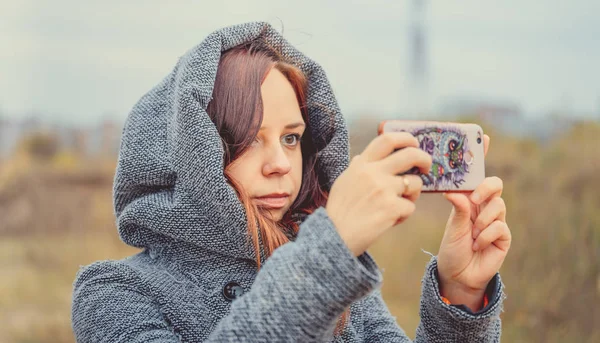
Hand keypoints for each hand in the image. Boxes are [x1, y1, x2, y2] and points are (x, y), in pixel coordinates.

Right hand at [326, 132, 432, 255]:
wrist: (334, 237)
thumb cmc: (338, 212)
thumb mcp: (343, 182)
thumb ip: (355, 168)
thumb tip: (360, 157)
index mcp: (361, 165)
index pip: (388, 139)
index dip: (407, 138)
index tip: (414, 144)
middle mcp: (373, 173)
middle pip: (411, 154)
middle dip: (425, 159)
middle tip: (426, 168)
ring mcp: (383, 189)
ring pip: (415, 183)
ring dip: (412, 194)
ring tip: (399, 204)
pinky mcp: (391, 208)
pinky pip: (410, 207)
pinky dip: (403, 215)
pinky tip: (389, 220)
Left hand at [437, 135, 511, 310]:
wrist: (458, 275)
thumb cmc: (452, 248)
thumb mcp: (452, 227)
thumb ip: (458, 208)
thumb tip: (454, 192)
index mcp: (468, 200)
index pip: (477, 175)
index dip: (482, 156)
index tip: (483, 137)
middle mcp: (483, 206)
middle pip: (495, 184)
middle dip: (486, 188)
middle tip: (474, 199)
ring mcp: (495, 220)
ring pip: (498, 205)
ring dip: (481, 220)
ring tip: (471, 234)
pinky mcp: (503, 235)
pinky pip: (499, 226)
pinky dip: (485, 235)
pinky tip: (477, 244)